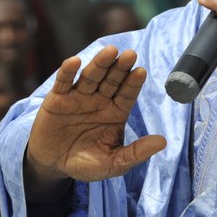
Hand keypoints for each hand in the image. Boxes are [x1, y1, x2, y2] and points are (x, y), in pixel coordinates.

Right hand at [25, 48, 164, 184]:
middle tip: (130, 55)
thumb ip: (135, 153)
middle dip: (120, 68)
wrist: (53, 165)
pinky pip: (63, 83)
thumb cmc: (85, 163)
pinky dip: (68, 72)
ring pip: (90, 77)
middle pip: (112, 80)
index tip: (141, 71)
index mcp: (116, 112)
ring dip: (99, 63)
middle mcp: (99, 100)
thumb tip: (163, 142)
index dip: (133, 83)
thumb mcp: (113, 163)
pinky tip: (74, 62)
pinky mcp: (57, 98)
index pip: (127, 94)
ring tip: (110, 52)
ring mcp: (78, 97)